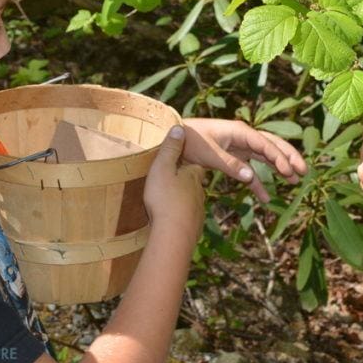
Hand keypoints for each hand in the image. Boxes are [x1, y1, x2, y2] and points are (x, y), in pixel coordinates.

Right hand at [143, 125, 205, 243]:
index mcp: (193, 175)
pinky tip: (170, 221)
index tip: (177, 163)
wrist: (174, 235)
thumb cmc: (165, 199)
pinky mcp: (194, 227)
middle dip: (183, 183)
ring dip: (181, 201)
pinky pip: (187, 219)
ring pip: (190, 201)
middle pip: (192, 183)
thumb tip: (179, 127)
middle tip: (169, 183)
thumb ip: (170, 148)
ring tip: (167, 203)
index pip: (193, 165)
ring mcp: (198, 210)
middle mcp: (200, 191)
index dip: (185, 163)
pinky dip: (180, 218)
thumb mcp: (162, 168)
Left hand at [181, 118, 307, 202]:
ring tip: (295, 181)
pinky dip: (258, 183)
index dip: (279, 157)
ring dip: (280, 168)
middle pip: (272, 145)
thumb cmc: (191, 141)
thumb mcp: (209, 153)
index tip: (289, 171)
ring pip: (266, 157)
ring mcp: (240, 147)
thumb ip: (230, 165)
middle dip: (289, 157)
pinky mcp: (235, 157)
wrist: (175, 139)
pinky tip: (265, 198)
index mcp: (240, 131)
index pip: (265, 144)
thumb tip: (250, 177)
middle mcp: (244, 137)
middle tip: (303, 171)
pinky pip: (251, 170)